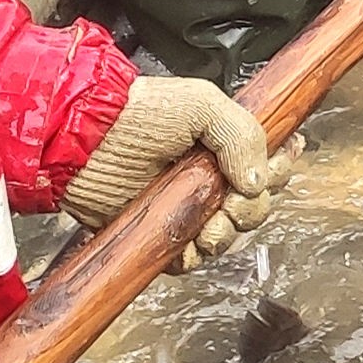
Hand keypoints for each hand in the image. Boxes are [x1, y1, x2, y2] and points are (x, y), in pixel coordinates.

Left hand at [61, 76, 294, 266]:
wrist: (84, 140)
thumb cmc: (138, 113)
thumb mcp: (202, 104)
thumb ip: (242, 135)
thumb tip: (257, 181)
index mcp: (226, 144)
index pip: (272, 164)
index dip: (278, 171)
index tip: (271, 170)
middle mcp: (211, 177)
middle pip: (256, 206)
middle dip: (252, 209)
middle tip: (231, 201)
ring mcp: (186, 206)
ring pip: (228, 236)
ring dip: (225, 235)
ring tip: (208, 225)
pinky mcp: (160, 231)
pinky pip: (190, 258)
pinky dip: (193, 255)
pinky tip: (187, 242)